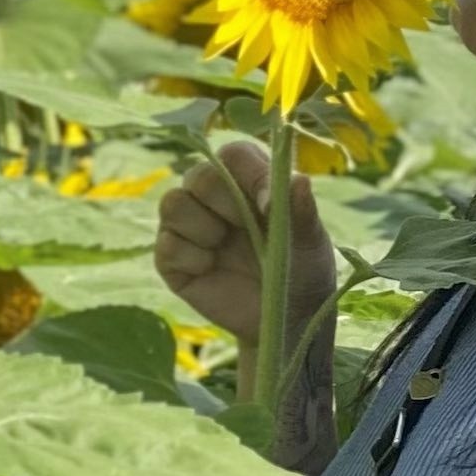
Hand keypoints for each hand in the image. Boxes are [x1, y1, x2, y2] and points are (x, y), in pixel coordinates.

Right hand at [154, 140, 337, 348]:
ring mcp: (190, 226)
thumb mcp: (310, 242)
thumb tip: (299, 180)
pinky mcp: (173, 259)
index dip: (248, 174)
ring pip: (172, 203)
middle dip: (223, 204)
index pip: (234, 155)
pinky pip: (166, 244)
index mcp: (250, 179)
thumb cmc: (302, 269)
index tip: (266, 207)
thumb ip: (302, 211)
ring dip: (202, 228)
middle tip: (246, 230)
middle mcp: (214, 196)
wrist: (285, 319)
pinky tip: (211, 269)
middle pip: (198, 175)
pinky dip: (191, 258)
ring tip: (224, 248)